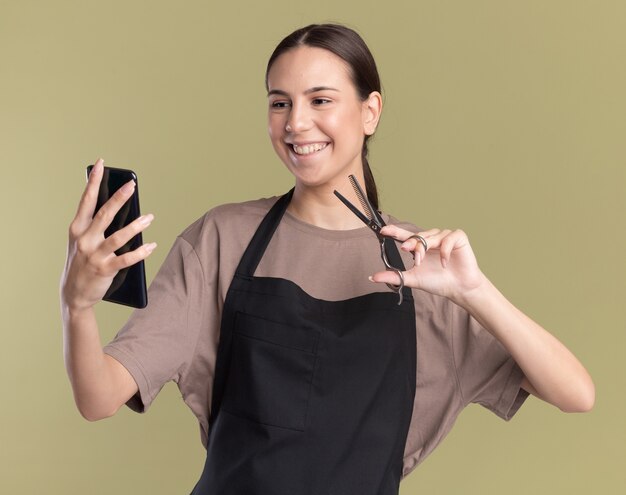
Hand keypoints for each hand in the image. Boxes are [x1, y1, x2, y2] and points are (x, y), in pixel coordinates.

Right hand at [60, 158, 156, 310]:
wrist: (73, 293)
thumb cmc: (82, 261)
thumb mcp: (82, 240)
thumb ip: (95, 224)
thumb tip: (117, 206)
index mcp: (77, 228)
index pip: (87, 200)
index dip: (94, 181)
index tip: (101, 164)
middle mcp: (84, 239)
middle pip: (104, 214)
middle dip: (119, 198)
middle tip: (132, 185)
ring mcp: (94, 255)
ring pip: (118, 237)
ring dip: (136, 226)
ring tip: (150, 217)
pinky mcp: (105, 269)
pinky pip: (126, 259)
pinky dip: (141, 252)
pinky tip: (151, 245)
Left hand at [370, 224, 485, 301]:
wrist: (459, 288)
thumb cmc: (438, 282)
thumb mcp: (413, 278)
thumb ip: (394, 276)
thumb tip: (372, 277)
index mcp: (420, 246)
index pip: (405, 236)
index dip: (394, 231)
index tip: (383, 230)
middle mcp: (431, 239)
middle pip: (418, 236)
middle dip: (412, 244)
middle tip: (408, 253)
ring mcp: (445, 237)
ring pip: (431, 236)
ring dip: (426, 247)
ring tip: (425, 261)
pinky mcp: (458, 237)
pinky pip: (448, 238)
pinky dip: (445, 250)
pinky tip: (445, 262)